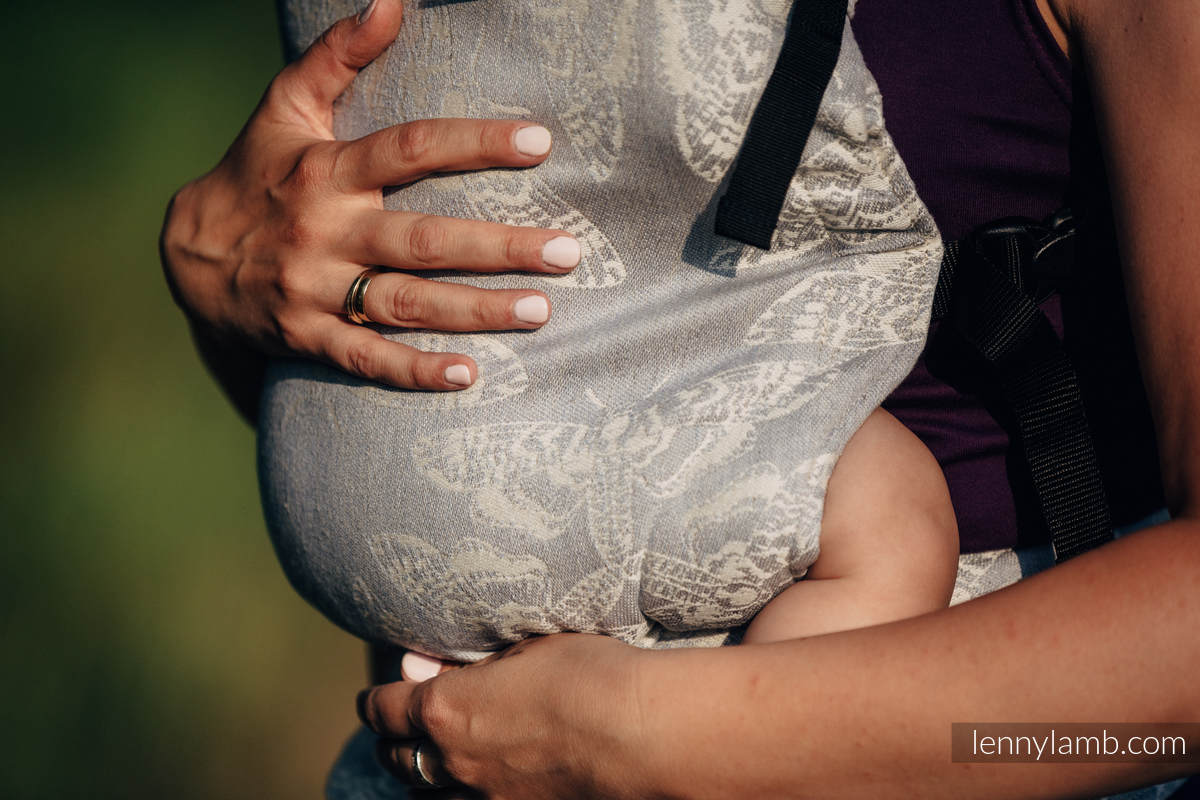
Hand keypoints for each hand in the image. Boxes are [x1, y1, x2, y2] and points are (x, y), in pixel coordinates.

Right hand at [159, 0, 578, 395]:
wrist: (190, 254)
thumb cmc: (257, 171)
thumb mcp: (286, 108)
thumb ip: (338, 56)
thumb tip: (391, 1)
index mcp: (327, 172)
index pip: (409, 149)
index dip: (474, 144)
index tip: (539, 143)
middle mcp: (324, 232)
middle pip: (423, 241)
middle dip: (499, 248)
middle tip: (566, 252)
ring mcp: (315, 290)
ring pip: (406, 304)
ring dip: (476, 311)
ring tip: (541, 312)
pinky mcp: (307, 337)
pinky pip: (366, 359)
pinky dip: (415, 372)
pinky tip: (468, 376)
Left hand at [358, 635, 656, 799]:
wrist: (643, 735)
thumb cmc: (587, 675)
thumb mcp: (524, 650)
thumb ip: (468, 664)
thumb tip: (419, 666)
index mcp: (446, 710)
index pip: (384, 708)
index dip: (375, 699)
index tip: (377, 694)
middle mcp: (455, 763)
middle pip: (396, 758)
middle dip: (392, 739)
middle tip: (399, 726)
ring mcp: (486, 799)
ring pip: (424, 797)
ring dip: (420, 777)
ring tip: (429, 764)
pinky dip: (458, 797)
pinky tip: (473, 787)